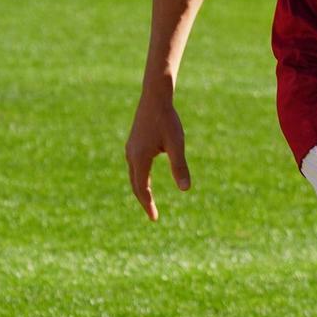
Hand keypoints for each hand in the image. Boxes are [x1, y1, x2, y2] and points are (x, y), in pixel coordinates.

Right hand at [125, 91, 190, 220]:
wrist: (155, 98)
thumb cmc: (168, 120)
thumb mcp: (177, 144)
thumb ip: (180, 167)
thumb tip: (186, 189)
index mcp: (140, 158)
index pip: (142, 189)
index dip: (148, 205)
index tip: (154, 218)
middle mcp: (131, 155)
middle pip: (135, 185)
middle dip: (144, 200)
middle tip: (153, 215)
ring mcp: (130, 149)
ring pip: (134, 176)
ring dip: (141, 189)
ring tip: (149, 201)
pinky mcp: (133, 143)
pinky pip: (135, 167)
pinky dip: (139, 178)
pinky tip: (146, 180)